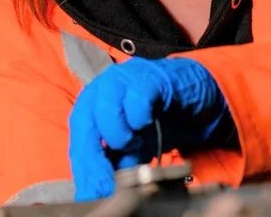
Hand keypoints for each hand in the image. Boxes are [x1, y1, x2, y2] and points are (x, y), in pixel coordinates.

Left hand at [68, 57, 231, 201]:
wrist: (191, 94)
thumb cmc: (157, 119)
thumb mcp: (134, 147)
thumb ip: (117, 164)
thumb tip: (100, 190)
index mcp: (91, 106)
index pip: (79, 137)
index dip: (85, 167)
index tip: (93, 191)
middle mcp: (100, 89)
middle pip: (83, 122)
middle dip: (94, 156)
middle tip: (109, 181)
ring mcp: (122, 80)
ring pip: (105, 109)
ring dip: (118, 135)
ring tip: (135, 144)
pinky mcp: (147, 77)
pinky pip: (136, 98)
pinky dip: (139, 117)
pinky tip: (147, 124)